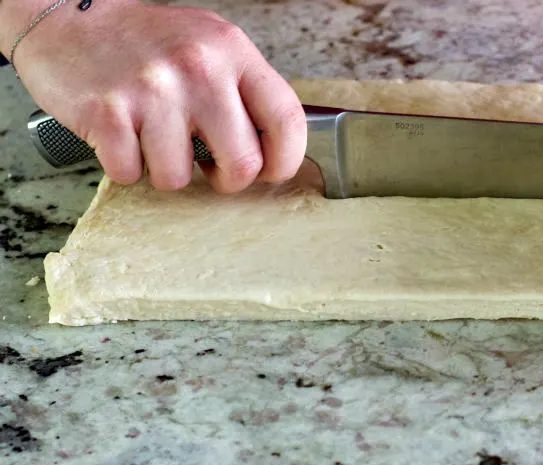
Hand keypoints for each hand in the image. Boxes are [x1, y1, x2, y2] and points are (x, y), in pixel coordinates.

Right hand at [3, 0, 305, 191]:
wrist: (69, 19)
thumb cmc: (146, 43)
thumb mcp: (210, 47)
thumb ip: (245, 92)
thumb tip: (276, 150)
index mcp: (232, 51)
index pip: (288, 120)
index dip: (285, 161)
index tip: (270, 171)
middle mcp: (199, 68)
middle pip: (243, 164)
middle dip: (227, 180)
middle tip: (210, 167)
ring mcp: (153, 90)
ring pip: (179, 178)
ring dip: (166, 171)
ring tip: (154, 139)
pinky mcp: (108, 112)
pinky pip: (131, 173)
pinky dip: (125, 166)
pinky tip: (123, 136)